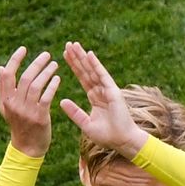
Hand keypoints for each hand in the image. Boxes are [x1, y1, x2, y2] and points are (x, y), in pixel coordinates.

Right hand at [0, 46, 60, 157]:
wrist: (27, 148)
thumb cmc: (18, 124)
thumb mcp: (6, 108)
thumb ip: (2, 88)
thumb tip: (0, 67)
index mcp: (5, 100)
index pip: (7, 74)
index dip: (15, 59)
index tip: (24, 49)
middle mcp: (14, 105)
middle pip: (24, 78)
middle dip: (36, 63)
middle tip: (47, 54)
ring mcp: (26, 112)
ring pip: (36, 85)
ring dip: (46, 72)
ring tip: (55, 64)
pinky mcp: (39, 118)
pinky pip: (46, 97)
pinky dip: (52, 86)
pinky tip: (57, 79)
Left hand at [60, 41, 147, 158]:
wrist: (122, 141)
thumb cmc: (107, 136)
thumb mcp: (85, 124)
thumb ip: (74, 112)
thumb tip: (61, 100)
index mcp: (95, 97)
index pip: (82, 78)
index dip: (74, 66)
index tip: (64, 55)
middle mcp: (101, 91)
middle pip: (86, 71)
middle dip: (77, 58)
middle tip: (68, 44)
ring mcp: (108, 90)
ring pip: (93, 70)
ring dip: (84, 57)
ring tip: (75, 45)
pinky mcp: (113, 91)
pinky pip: (102, 75)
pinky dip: (95, 65)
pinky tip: (89, 54)